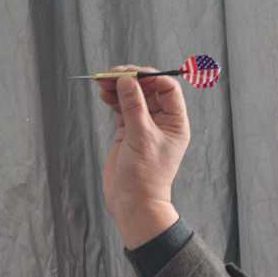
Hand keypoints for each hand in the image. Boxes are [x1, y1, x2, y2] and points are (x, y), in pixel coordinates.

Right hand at [98, 66, 188, 248]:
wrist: (133, 202)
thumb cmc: (145, 175)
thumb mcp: (141, 136)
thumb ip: (134, 106)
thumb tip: (127, 80)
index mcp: (175, 122)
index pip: (168, 89)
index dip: (150, 77)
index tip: (131, 74)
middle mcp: (162, 122)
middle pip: (148, 90)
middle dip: (130, 80)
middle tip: (111, 75)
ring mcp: (144, 126)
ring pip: (133, 97)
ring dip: (118, 88)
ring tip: (102, 83)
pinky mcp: (128, 131)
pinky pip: (122, 108)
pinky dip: (113, 99)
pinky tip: (104, 94)